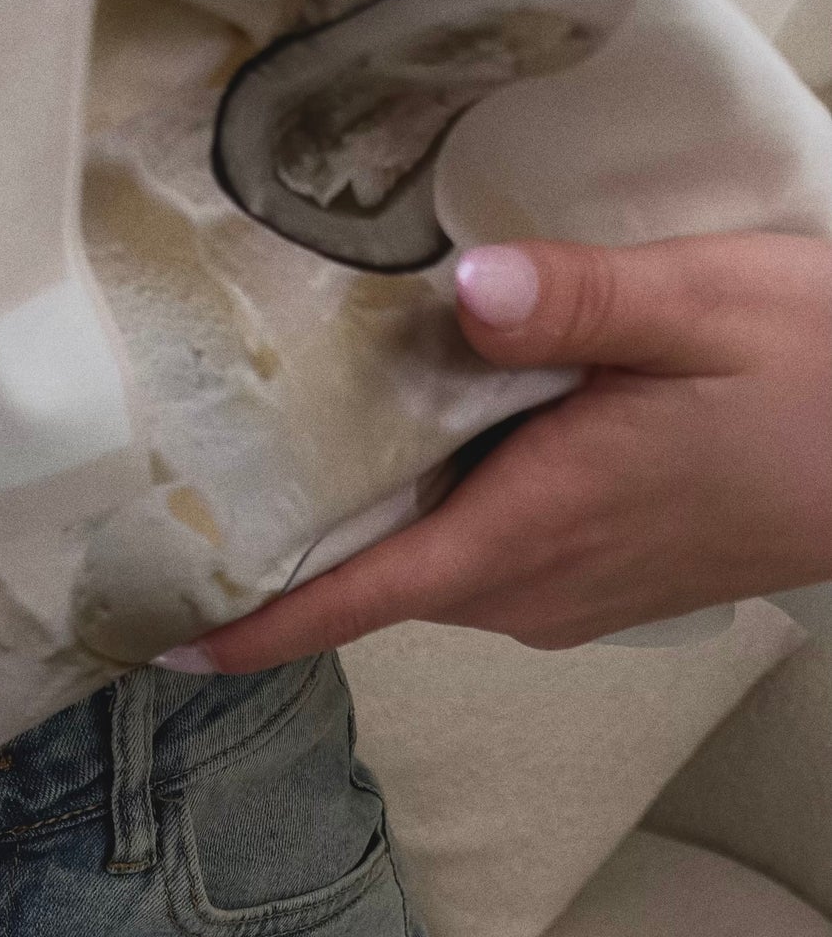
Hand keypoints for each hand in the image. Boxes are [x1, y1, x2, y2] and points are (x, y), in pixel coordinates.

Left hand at [163, 232, 831, 670]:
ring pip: (427, 564)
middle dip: (297, 545)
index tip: (169, 641)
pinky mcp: (590, 586)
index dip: (259, 626)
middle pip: (375, 573)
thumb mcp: (700, 308)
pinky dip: (440, 514)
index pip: (359, 599)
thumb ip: (576, 303)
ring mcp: (561, 598)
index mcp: (529, 532)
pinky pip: (479, 559)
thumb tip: (463, 295)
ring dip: (375, 519)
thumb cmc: (818, 377)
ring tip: (304, 448)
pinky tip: (439, 443)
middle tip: (208, 482)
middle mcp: (528, 589)